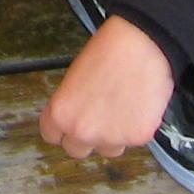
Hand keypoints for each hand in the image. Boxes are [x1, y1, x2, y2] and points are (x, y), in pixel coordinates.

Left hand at [39, 16, 174, 159]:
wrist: (142, 44)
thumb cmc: (109, 50)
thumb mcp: (74, 76)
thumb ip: (71, 103)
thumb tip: (76, 115)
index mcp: (61, 113)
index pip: (51, 136)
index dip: (62, 127)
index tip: (69, 123)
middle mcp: (82, 131)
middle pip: (76, 149)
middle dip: (86, 137)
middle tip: (96, 117)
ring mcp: (111, 138)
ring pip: (107, 149)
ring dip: (112, 136)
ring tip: (121, 109)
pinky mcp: (137, 138)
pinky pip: (132, 141)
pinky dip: (136, 128)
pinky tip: (137, 106)